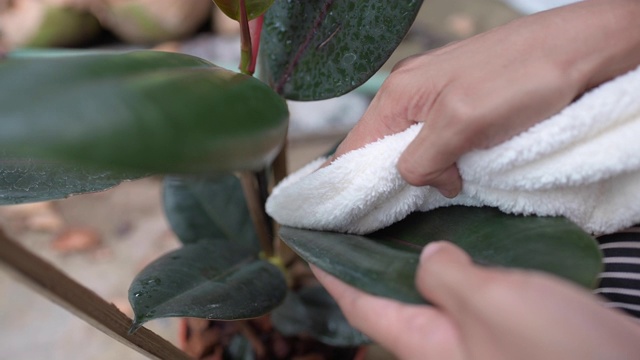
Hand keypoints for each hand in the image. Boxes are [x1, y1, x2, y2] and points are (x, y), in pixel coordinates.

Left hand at [313, 242, 639, 359]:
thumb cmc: (553, 354)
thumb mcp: (489, 305)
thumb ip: (446, 278)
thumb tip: (427, 258)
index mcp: (424, 341)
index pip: (358, 303)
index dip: (329, 271)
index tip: (307, 240)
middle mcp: (440, 341)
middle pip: (386, 297)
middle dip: (365, 259)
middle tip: (354, 218)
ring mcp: (470, 337)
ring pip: (425, 292)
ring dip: (406, 257)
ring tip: (396, 217)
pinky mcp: (500, 327)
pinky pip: (460, 291)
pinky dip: (449, 262)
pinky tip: (456, 237)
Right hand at [330, 0, 639, 196]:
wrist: (578, 51)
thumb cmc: (522, 78)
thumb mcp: (463, 123)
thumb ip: (425, 157)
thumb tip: (417, 180)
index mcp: (400, 94)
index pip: (355, 146)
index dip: (350, 181)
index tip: (354, 216)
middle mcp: (410, 94)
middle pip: (382, 149)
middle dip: (395, 180)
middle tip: (410, 207)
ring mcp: (435, 98)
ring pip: (413, 148)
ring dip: (428, 173)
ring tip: (449, 185)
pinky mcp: (460, 105)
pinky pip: (438, 142)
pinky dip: (446, 162)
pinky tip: (462, 173)